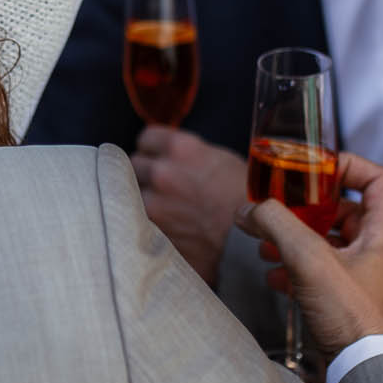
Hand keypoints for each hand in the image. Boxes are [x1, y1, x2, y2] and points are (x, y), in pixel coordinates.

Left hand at [130, 127, 247, 286]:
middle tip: (163, 187)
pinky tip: (164, 226)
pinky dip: (146, 222)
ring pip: (130, 194)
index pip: (146, 139)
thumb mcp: (222, 161)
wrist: (252, 244)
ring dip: (143, 199)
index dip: (154, 150)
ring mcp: (152, 204)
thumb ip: (190, 155)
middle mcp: (161, 172)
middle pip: (134, 165)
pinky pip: (137, 220)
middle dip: (146, 174)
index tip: (159, 158)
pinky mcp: (151, 232)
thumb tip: (173, 158)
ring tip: (164, 209)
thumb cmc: (247, 201)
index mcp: (180, 148)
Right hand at [234, 151, 382, 354]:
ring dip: (297, 241)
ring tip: (266, 246)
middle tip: (280, 210)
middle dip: (308, 210)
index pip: (378, 179)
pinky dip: (297, 271)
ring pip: (330, 246)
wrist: (369, 374)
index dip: (349, 166)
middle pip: (347, 212)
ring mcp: (367, 280)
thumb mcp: (309, 259)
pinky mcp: (352, 305)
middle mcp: (381, 253)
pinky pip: (324, 276)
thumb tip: (248, 210)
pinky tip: (274, 279)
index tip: (316, 169)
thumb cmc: (354, 318)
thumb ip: (276, 225)